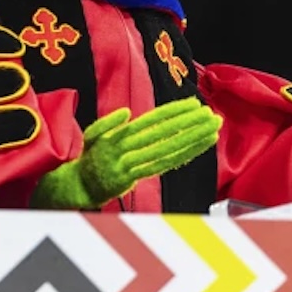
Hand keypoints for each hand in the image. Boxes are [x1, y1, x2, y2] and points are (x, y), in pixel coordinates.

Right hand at [31, 97, 220, 209]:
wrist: (79, 187)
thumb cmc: (89, 158)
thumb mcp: (91, 135)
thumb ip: (108, 123)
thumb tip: (126, 112)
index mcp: (118, 135)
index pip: (152, 120)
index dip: (174, 112)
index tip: (194, 104)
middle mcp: (126, 149)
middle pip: (164, 134)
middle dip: (189, 124)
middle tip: (211, 115)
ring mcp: (132, 166)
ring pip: (168, 150)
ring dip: (193, 139)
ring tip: (212, 128)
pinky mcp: (136, 179)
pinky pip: (165, 166)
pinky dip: (185, 155)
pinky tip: (201, 146)